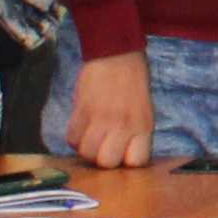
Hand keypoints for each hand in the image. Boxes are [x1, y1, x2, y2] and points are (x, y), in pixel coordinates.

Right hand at [60, 49, 151, 173]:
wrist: (116, 55)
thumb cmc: (134, 83)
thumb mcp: (145, 110)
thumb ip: (136, 133)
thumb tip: (125, 156)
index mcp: (143, 125)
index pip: (136, 162)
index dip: (127, 162)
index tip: (123, 154)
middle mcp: (123, 125)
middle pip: (107, 162)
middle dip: (104, 159)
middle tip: (104, 147)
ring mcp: (100, 119)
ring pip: (86, 153)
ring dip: (87, 150)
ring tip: (92, 139)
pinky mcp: (81, 111)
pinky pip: (72, 138)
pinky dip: (75, 138)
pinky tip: (82, 129)